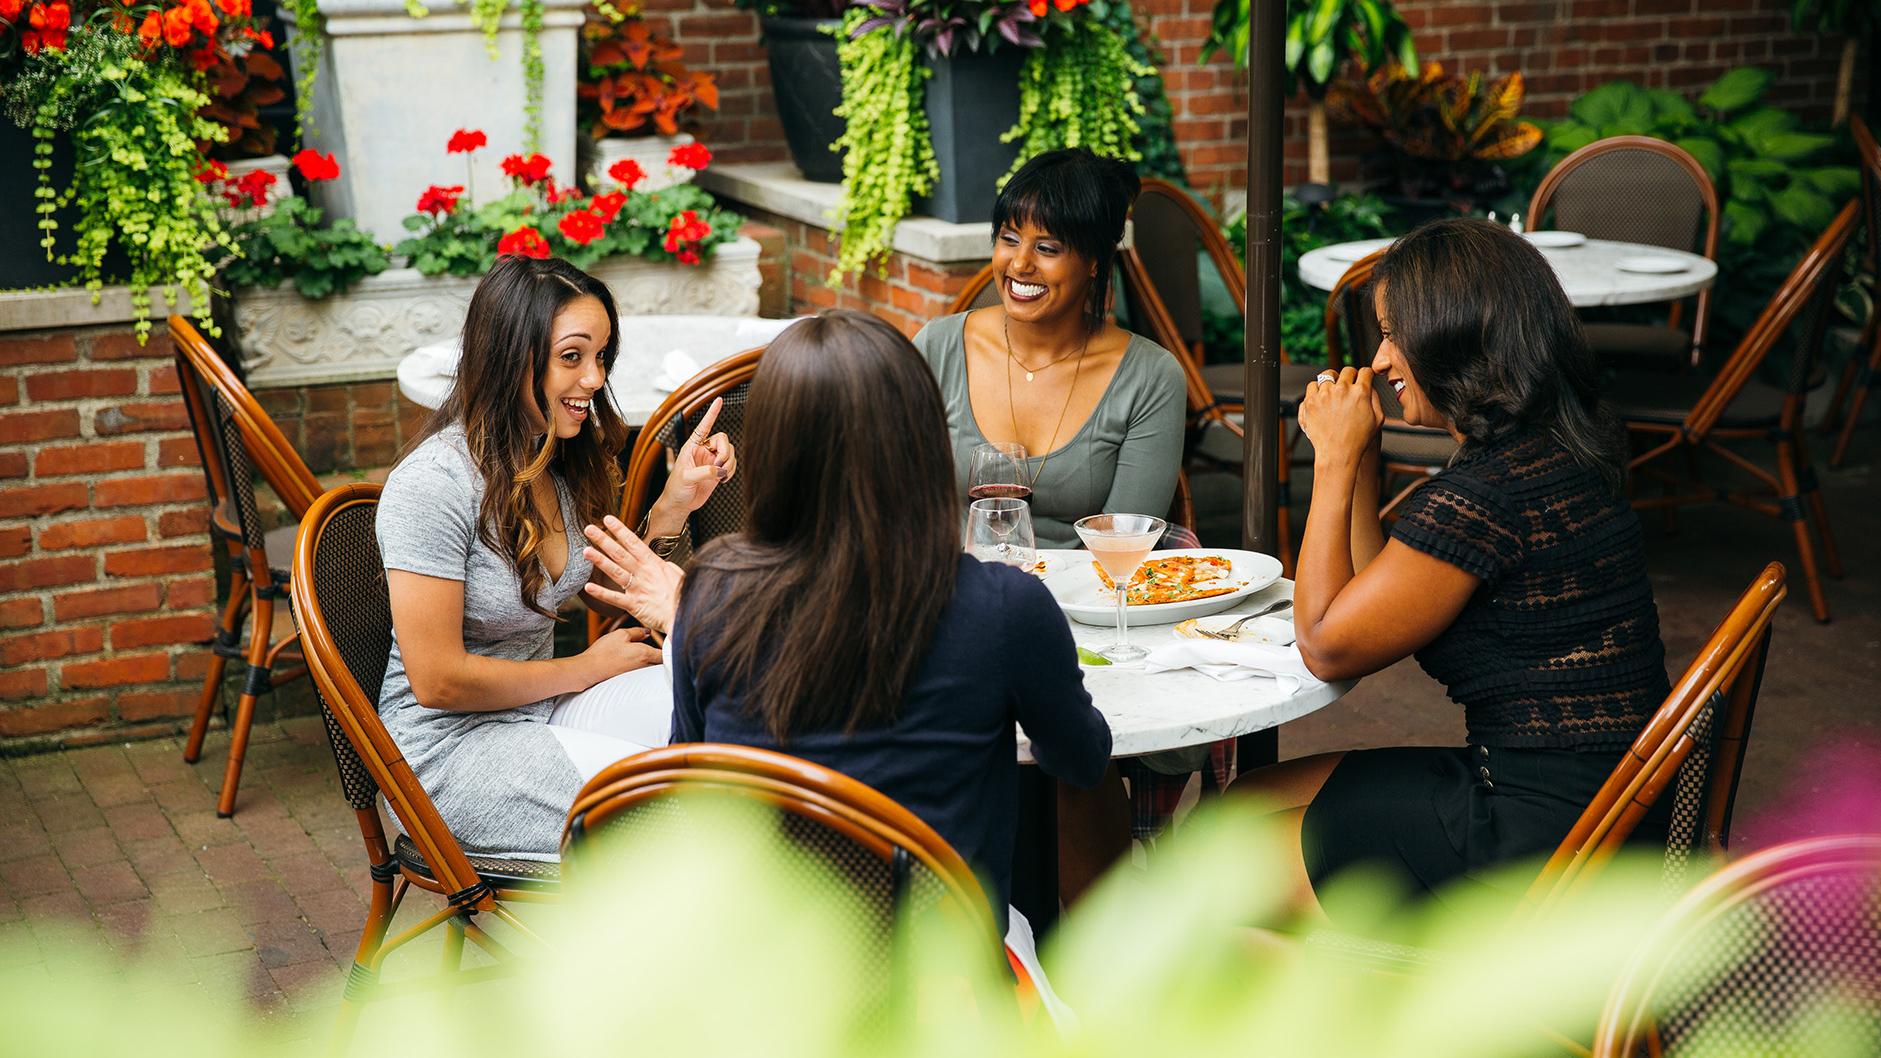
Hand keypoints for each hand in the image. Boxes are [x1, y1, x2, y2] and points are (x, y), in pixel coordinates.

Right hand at [579, 626, 661, 683]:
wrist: (589, 670)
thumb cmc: (604, 652)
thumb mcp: (620, 635)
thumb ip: (636, 632)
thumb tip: (647, 632)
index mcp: (645, 654)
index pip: (665, 653)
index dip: (668, 648)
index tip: (669, 643)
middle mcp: (645, 667)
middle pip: (660, 662)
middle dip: (661, 656)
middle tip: (660, 648)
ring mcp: (638, 675)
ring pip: (651, 668)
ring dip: (651, 663)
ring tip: (642, 655)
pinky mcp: (631, 681)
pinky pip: (642, 674)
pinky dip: (641, 668)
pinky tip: (631, 663)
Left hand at [582, 515, 683, 634]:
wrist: (686, 614)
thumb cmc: (684, 596)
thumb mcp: (678, 574)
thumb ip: (665, 567)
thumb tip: (660, 562)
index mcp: (654, 564)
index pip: (634, 542)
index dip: (620, 530)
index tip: (608, 519)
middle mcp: (644, 573)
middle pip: (620, 553)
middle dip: (604, 540)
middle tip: (589, 529)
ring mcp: (638, 588)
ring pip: (616, 571)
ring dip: (600, 560)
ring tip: (585, 551)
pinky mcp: (635, 605)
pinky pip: (615, 598)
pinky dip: (601, 593)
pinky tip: (588, 587)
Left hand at [651, 396, 737, 525]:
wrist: (680, 504)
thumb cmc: (676, 488)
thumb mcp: (686, 478)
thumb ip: (703, 472)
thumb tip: (719, 470)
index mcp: (692, 446)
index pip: (703, 426)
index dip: (712, 413)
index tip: (719, 400)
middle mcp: (703, 451)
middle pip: (723, 440)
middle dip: (725, 453)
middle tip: (719, 467)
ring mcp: (712, 461)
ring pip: (730, 452)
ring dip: (729, 464)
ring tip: (720, 476)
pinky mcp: (718, 471)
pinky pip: (732, 464)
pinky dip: (732, 471)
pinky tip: (724, 479)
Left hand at [1298, 366, 1383, 468]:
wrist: (1338, 453)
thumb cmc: (1358, 440)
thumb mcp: (1378, 419)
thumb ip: (1376, 399)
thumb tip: (1371, 387)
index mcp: (1361, 392)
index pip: (1365, 371)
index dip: (1366, 374)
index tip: (1363, 377)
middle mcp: (1342, 390)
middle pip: (1347, 370)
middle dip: (1350, 376)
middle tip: (1349, 384)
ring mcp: (1325, 394)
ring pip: (1328, 375)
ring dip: (1333, 381)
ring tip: (1334, 390)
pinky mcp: (1311, 401)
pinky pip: (1312, 385)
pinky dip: (1317, 389)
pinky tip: (1322, 396)